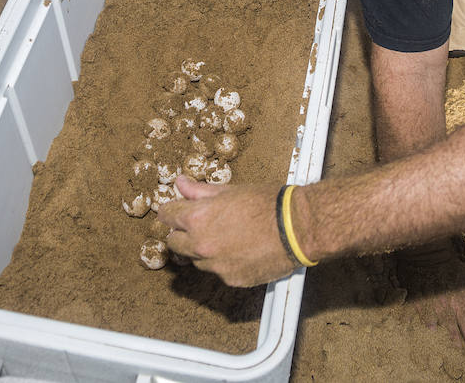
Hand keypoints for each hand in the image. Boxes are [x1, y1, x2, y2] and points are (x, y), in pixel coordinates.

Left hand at [160, 176, 296, 286]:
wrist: (297, 227)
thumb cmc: (268, 204)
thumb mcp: (232, 191)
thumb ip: (201, 191)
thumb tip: (181, 183)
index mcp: (198, 218)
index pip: (166, 216)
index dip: (172, 211)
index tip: (177, 210)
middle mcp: (202, 245)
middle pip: (173, 243)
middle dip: (181, 233)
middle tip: (198, 225)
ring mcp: (216, 266)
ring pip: (196, 260)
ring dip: (203, 250)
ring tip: (227, 237)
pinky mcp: (232, 280)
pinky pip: (219, 271)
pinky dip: (225, 262)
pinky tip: (241, 250)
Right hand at [396, 239, 464, 348]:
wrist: (431, 258)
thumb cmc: (456, 270)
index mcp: (460, 306)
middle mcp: (445, 310)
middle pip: (451, 331)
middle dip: (456, 341)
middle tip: (459, 351)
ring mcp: (430, 307)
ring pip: (434, 325)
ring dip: (438, 332)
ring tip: (439, 339)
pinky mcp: (417, 302)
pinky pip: (419, 316)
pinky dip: (422, 321)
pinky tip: (424, 325)